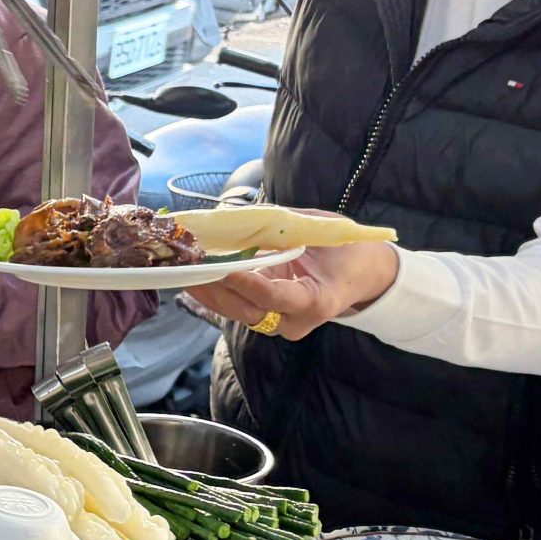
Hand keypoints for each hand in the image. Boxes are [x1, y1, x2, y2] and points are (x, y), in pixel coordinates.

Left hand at [186, 241, 401, 340]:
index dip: (248, 284)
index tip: (224, 268)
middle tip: (187, 264)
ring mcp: (277, 323)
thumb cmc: (346, 250)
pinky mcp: (264, 317)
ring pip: (234, 311)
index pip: (275, 297)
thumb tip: (242, 216)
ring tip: (179, 267)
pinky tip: (192, 272)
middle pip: (246, 309)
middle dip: (214, 287)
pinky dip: (213, 289)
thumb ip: (286, 227)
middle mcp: (294, 321)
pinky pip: (234, 306)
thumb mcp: (323, 231)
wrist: (361, 274)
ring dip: (206, 290)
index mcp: (316, 301)